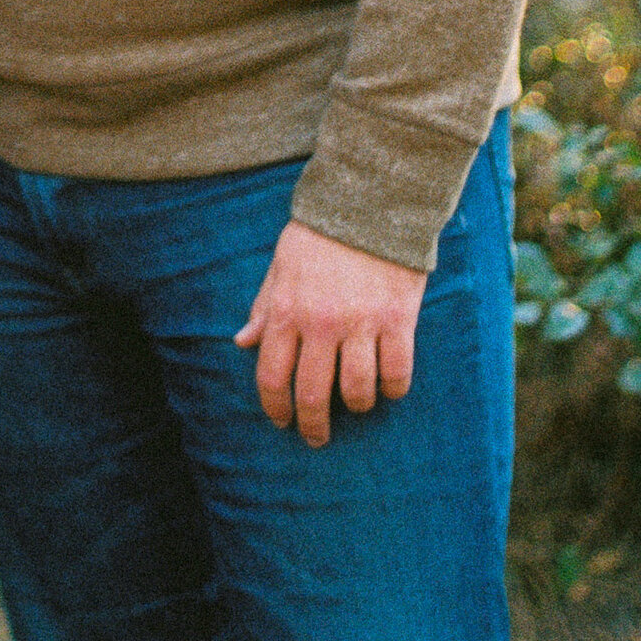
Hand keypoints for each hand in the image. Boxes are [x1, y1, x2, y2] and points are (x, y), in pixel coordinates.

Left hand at [234, 218, 425, 447]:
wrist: (371, 202)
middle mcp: (321, 322)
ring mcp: (361, 323)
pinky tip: (388, 387)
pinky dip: (392, 389)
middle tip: (317, 437)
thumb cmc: (320, 235)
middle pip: (312, 394)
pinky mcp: (398, 320)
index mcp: (287, 309)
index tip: (281, 421)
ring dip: (355, 407)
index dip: (275, 407)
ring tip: (355, 405)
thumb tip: (242, 343)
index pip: (272, 374)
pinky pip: (396, 374)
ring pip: (357, 392)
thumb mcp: (282, 265)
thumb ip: (264, 307)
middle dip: (312, 425)